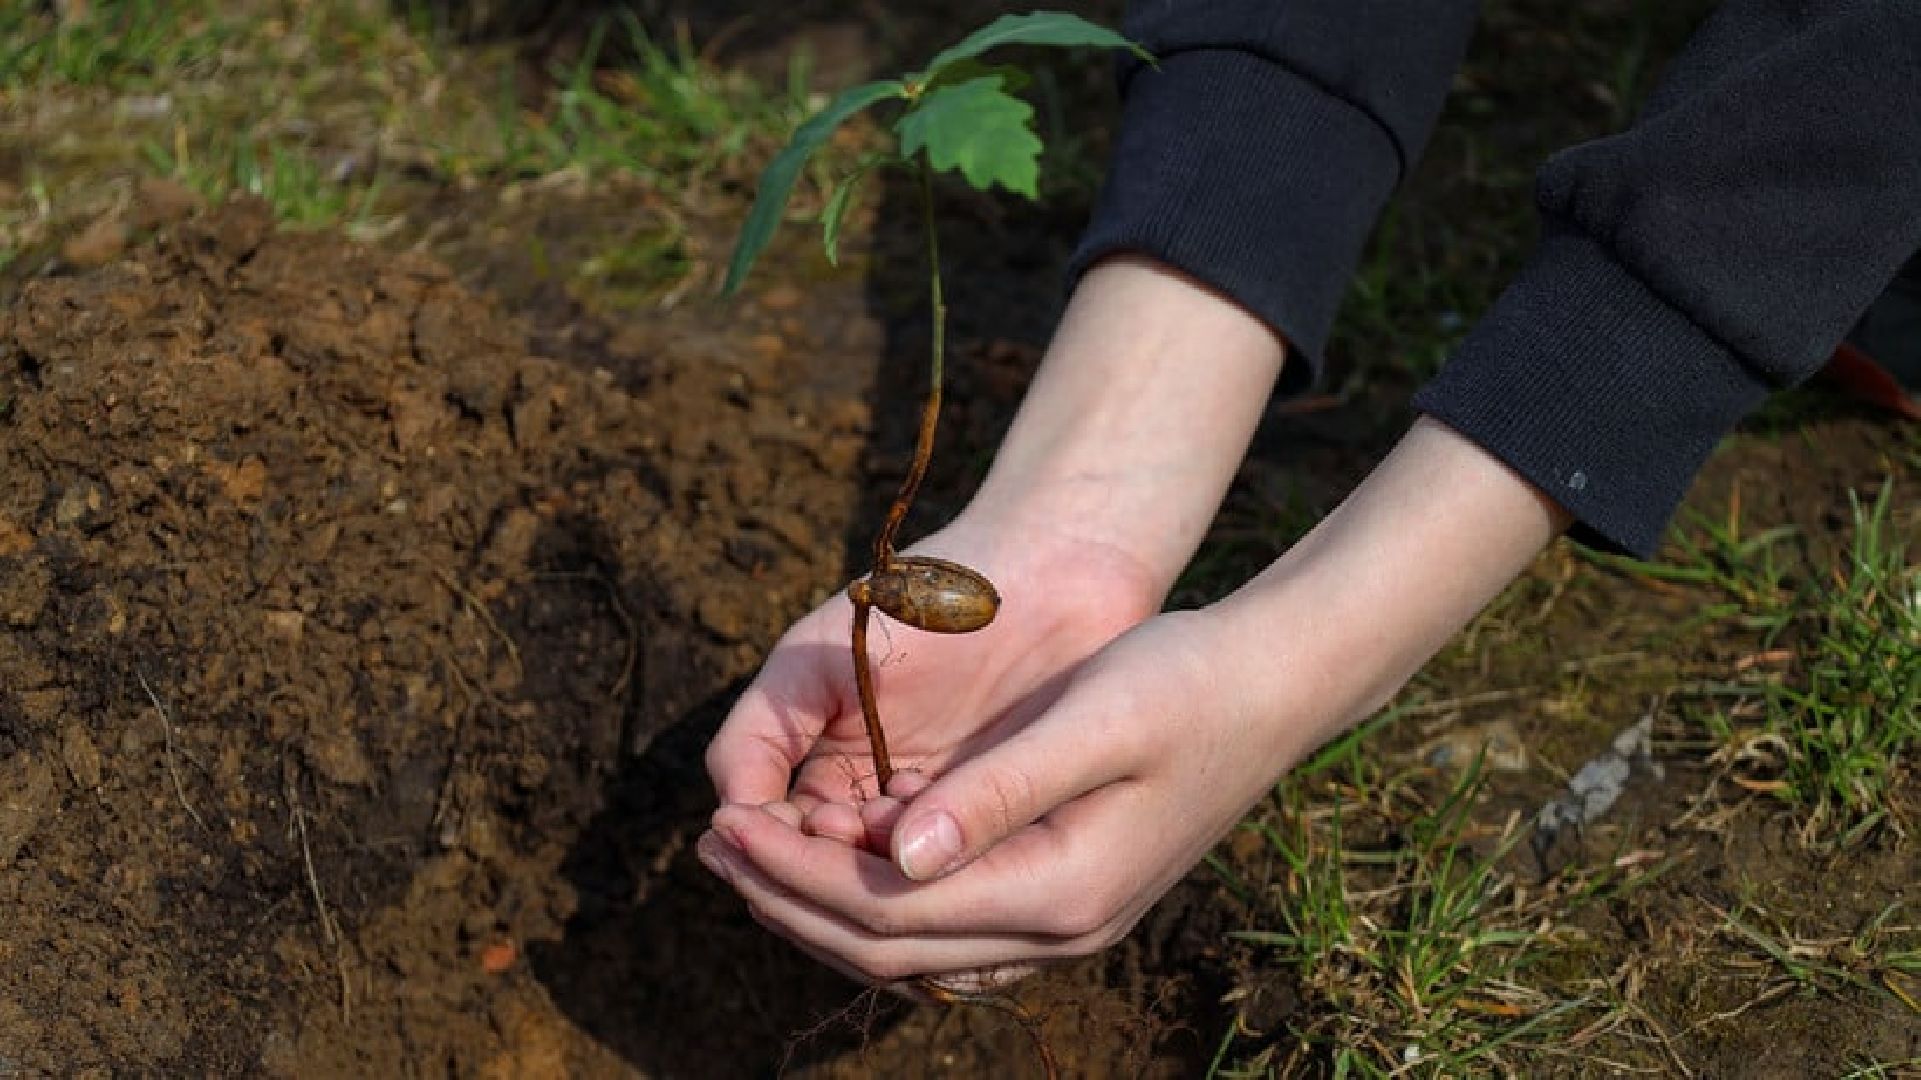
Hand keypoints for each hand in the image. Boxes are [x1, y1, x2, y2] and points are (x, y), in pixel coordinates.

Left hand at [699, 418, 1571, 984]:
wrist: (1273, 686)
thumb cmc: (1184, 682)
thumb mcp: (1093, 720)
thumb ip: (996, 792)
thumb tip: (894, 854)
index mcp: (1058, 887)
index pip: (887, 908)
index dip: (791, 872)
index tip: (719, 824)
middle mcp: (1060, 926)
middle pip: (888, 944)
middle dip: (788, 896)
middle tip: (709, 846)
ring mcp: (1066, 921)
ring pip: (914, 946)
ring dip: (823, 904)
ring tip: (750, 855)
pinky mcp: (1065, 893)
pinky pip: (948, 926)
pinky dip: (879, 902)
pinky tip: (838, 859)